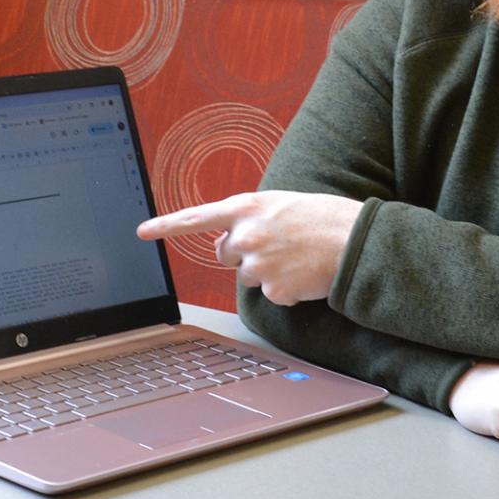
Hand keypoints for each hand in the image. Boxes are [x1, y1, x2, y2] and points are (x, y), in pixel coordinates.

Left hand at [136, 191, 363, 305]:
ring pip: (248, 276)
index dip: (165, 226)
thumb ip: (249, 217)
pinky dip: (287, 288)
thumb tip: (226, 242)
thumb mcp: (280, 204)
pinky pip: (271, 294)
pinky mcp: (274, 288)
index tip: (141, 231)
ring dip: (268, 271)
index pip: (196, 218)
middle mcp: (246, 234)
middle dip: (243, 253)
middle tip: (277, 245)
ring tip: (297, 257)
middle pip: (225, 254)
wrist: (357, 241)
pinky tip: (305, 274)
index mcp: (246, 208)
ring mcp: (258, 263)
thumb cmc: (323, 218)